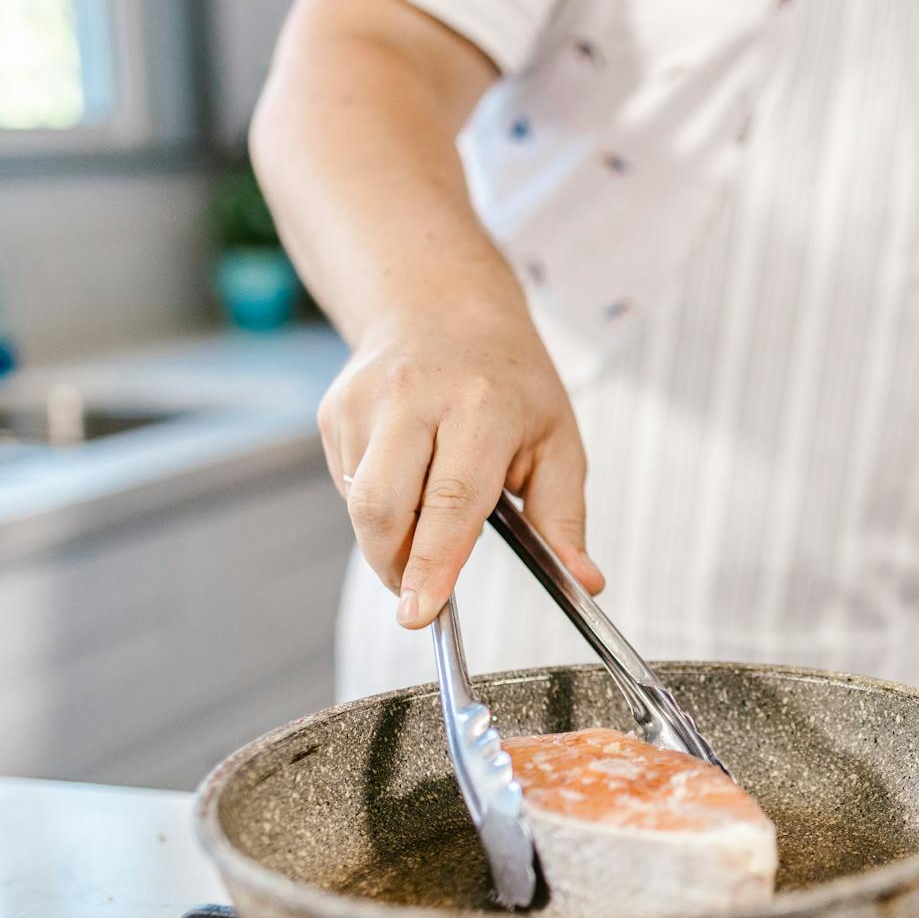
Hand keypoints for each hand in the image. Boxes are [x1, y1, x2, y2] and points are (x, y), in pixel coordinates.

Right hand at [320, 311, 603, 629]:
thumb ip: (565, 518)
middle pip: (384, 507)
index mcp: (481, 405)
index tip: (421, 612)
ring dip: (389, 535)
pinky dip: (376, 502)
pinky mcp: (334, 410)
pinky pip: (346, 484)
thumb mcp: (557, 440)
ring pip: (359, 503)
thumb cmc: (510, 381)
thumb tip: (584, 582)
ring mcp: (364, 401)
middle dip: (396, 566)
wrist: (441, 305)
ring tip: (429, 509)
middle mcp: (414, 397)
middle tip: (421, 592)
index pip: (452, 500)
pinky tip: (406, 472)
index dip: (432, 563)